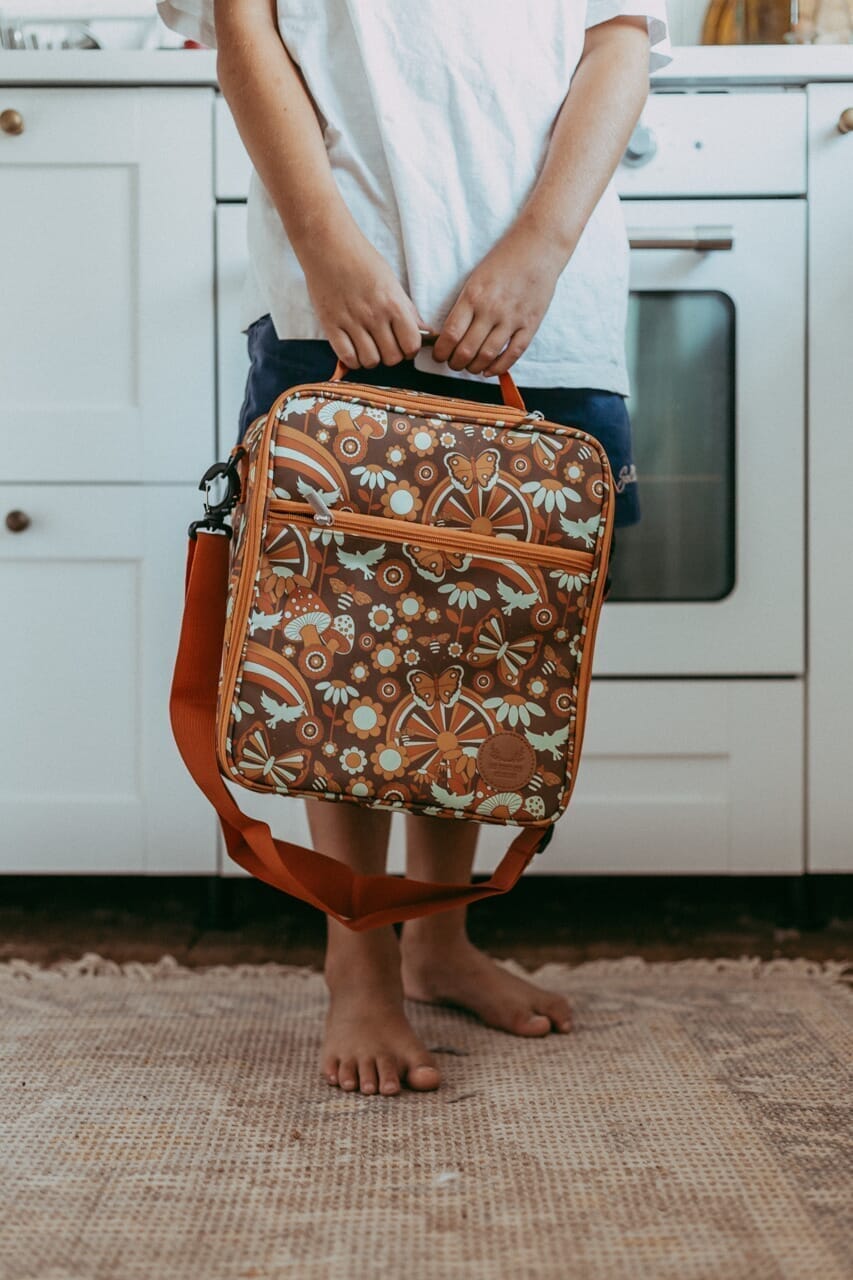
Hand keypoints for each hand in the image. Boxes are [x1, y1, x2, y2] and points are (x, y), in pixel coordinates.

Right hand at [300, 219, 424, 369]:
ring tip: (368, 346)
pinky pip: (347, 357)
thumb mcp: (391, 281)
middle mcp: (374, 315)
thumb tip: (424, 331)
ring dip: (372, 358)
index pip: (411, 344)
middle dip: (391, 355)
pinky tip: (353, 349)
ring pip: (370, 361)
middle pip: (392, 358)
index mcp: (393, 303)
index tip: (403, 344)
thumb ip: (407, 309)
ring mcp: (351, 321)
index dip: (409, 349)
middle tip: (384, 344)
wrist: (328, 244)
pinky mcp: (331, 325)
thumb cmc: (362, 260)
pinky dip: (353, 359)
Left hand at [432, 225, 567, 376]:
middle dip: (455, 363)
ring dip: (474, 368)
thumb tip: (450, 333)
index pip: (450, 334)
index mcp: (473, 296)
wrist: (539, 247)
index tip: (440, 356)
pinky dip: (499, 367)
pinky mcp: (530, 324)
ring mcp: (512, 318)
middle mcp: (491, 309)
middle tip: (453, 364)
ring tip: (470, 367)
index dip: (442, 352)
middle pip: (466, 350)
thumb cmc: (504, 260)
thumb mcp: (476, 278)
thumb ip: (465, 305)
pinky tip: (490, 370)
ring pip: (487, 356)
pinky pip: (513, 354)